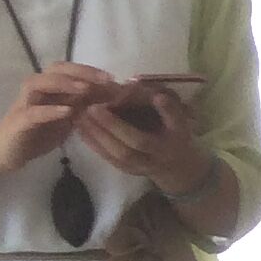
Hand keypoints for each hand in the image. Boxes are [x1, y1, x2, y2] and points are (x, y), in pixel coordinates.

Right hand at [0, 61, 119, 181]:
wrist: (11, 151)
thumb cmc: (41, 132)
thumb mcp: (70, 118)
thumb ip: (86, 106)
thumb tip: (114, 97)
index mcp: (50, 88)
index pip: (70, 70)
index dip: (91, 71)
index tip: (114, 78)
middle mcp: (37, 90)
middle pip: (56, 70)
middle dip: (81, 72)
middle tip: (105, 80)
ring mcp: (26, 103)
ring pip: (39, 83)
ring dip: (64, 84)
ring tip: (85, 89)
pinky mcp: (20, 121)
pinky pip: (34, 112)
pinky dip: (50, 110)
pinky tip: (68, 111)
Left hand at [76, 75, 213, 195]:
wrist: (178, 167)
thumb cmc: (177, 137)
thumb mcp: (180, 122)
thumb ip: (167, 108)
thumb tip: (145, 90)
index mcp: (165, 148)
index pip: (141, 140)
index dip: (120, 125)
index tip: (102, 104)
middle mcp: (151, 161)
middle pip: (124, 149)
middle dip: (105, 129)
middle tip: (87, 108)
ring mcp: (137, 168)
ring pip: (113, 154)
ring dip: (94, 135)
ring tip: (80, 115)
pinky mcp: (126, 170)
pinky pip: (107, 158)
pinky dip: (92, 143)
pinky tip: (80, 129)